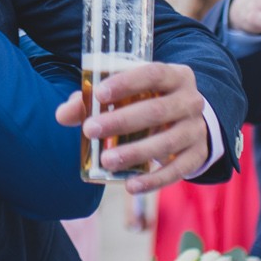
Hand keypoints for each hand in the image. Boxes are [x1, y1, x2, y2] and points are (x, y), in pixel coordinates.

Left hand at [54, 61, 208, 193]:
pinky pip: (177, 170)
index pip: (153, 73)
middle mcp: (191, 101)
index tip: (98, 94)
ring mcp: (196, 130)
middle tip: (91, 130)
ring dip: (134, 152)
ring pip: (167, 142)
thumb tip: (63, 115)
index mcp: (175, 76)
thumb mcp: (127, 93)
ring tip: (105, 161)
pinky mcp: (197, 156)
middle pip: (158, 110)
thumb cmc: (147, 101)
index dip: (127, 82)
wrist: (188, 122)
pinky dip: (153, 181)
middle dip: (122, 121)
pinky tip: (130, 186)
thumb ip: (92, 100)